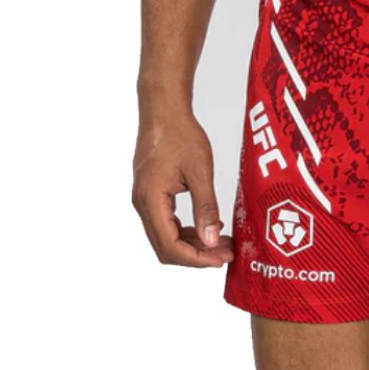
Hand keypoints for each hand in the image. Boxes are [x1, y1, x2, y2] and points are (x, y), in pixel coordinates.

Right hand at [132, 107, 231, 266]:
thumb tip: (211, 241)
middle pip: (166, 248)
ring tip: (221, 242)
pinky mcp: (151, 195)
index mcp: (151, 200)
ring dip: (193, 245)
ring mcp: (145, 200)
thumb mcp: (200, 172)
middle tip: (225, 253)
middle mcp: (143, 204)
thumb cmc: (179, 133)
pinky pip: (167, 223)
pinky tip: (209, 227)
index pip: (170, 246)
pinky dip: (187, 231)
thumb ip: (206, 208)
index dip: (197, 259)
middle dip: (197, 256)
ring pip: (166, 238)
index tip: (221, 259)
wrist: (163, 110)